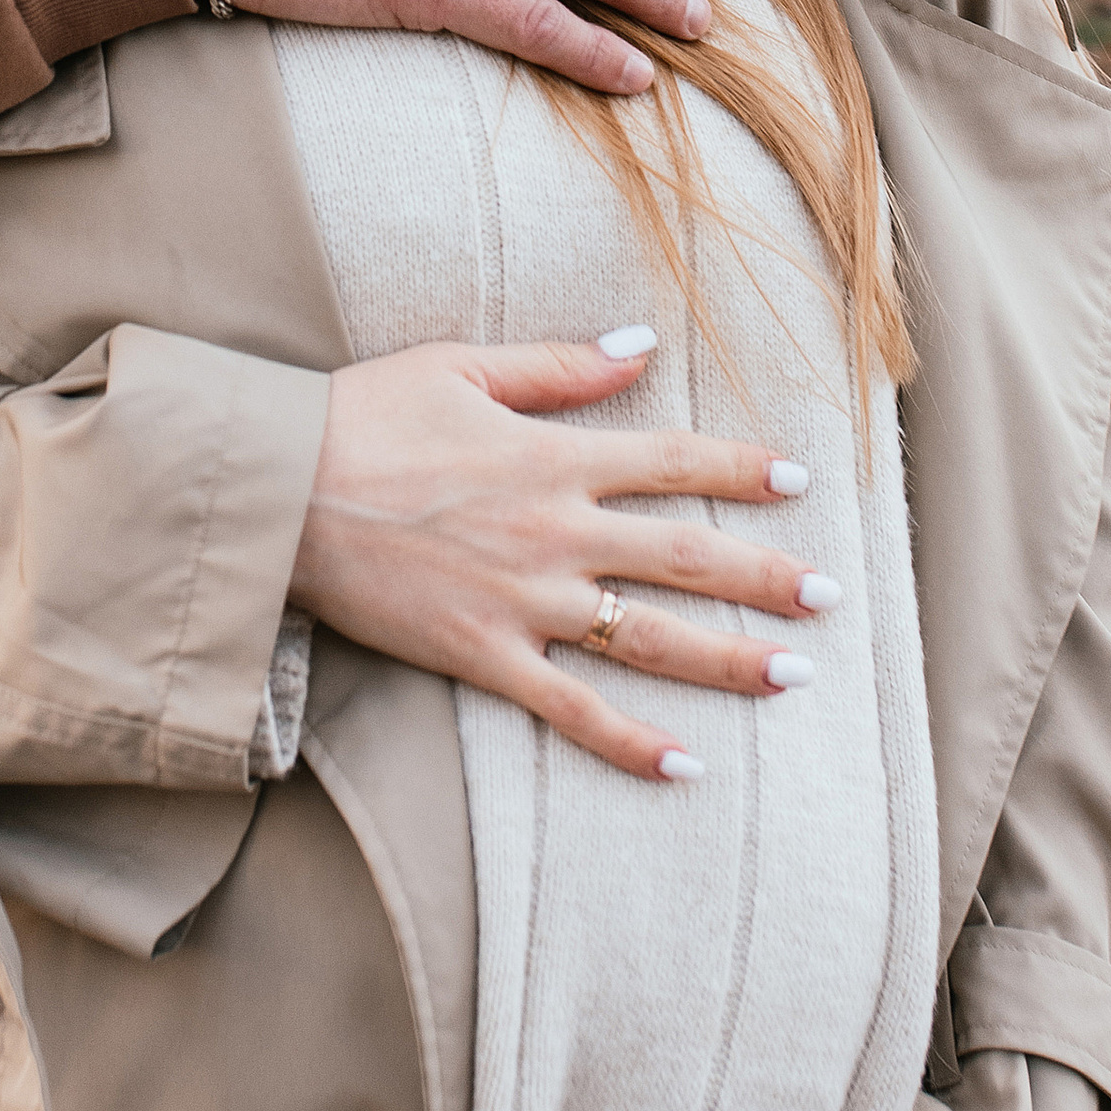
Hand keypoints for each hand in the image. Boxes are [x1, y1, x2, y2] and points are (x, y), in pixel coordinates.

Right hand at [288, 337, 834, 781]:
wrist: (281, 491)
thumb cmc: (361, 417)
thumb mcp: (461, 366)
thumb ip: (559, 366)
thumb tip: (641, 343)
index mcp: (553, 456)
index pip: (673, 462)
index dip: (742, 470)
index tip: (799, 480)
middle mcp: (556, 533)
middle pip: (686, 558)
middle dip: (766, 576)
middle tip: (830, 597)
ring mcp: (525, 601)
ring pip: (650, 639)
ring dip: (729, 658)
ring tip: (792, 674)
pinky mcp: (485, 656)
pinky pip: (573, 709)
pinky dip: (631, 742)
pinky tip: (686, 766)